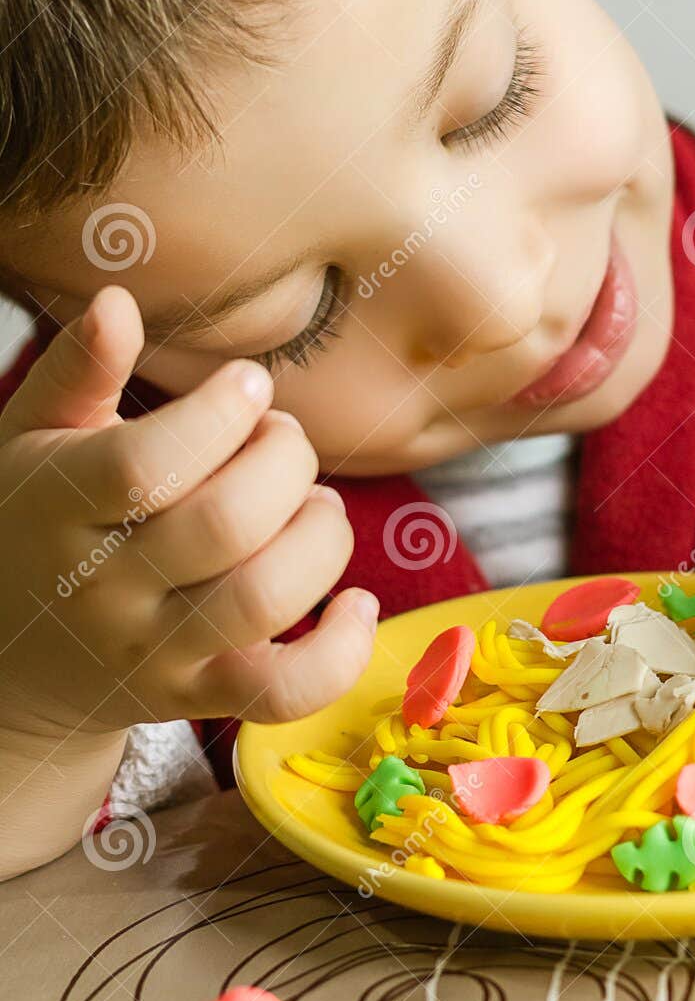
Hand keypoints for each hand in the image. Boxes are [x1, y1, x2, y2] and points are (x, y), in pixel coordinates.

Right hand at [0, 284, 378, 740]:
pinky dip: (341, 652)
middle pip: (225, 525)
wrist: (9, 663)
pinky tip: (354, 602)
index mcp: (57, 507)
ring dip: (321, 537)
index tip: (249, 384)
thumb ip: (76, 371)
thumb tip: (115, 301)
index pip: (145, 465)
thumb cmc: (38, 521)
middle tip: (282, 438)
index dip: (219, 414)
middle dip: (285, 461)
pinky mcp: (200, 699)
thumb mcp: (33, 438)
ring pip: (264, 599)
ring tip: (315, 505)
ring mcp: (153, 653)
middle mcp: (102, 589)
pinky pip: (285, 693)